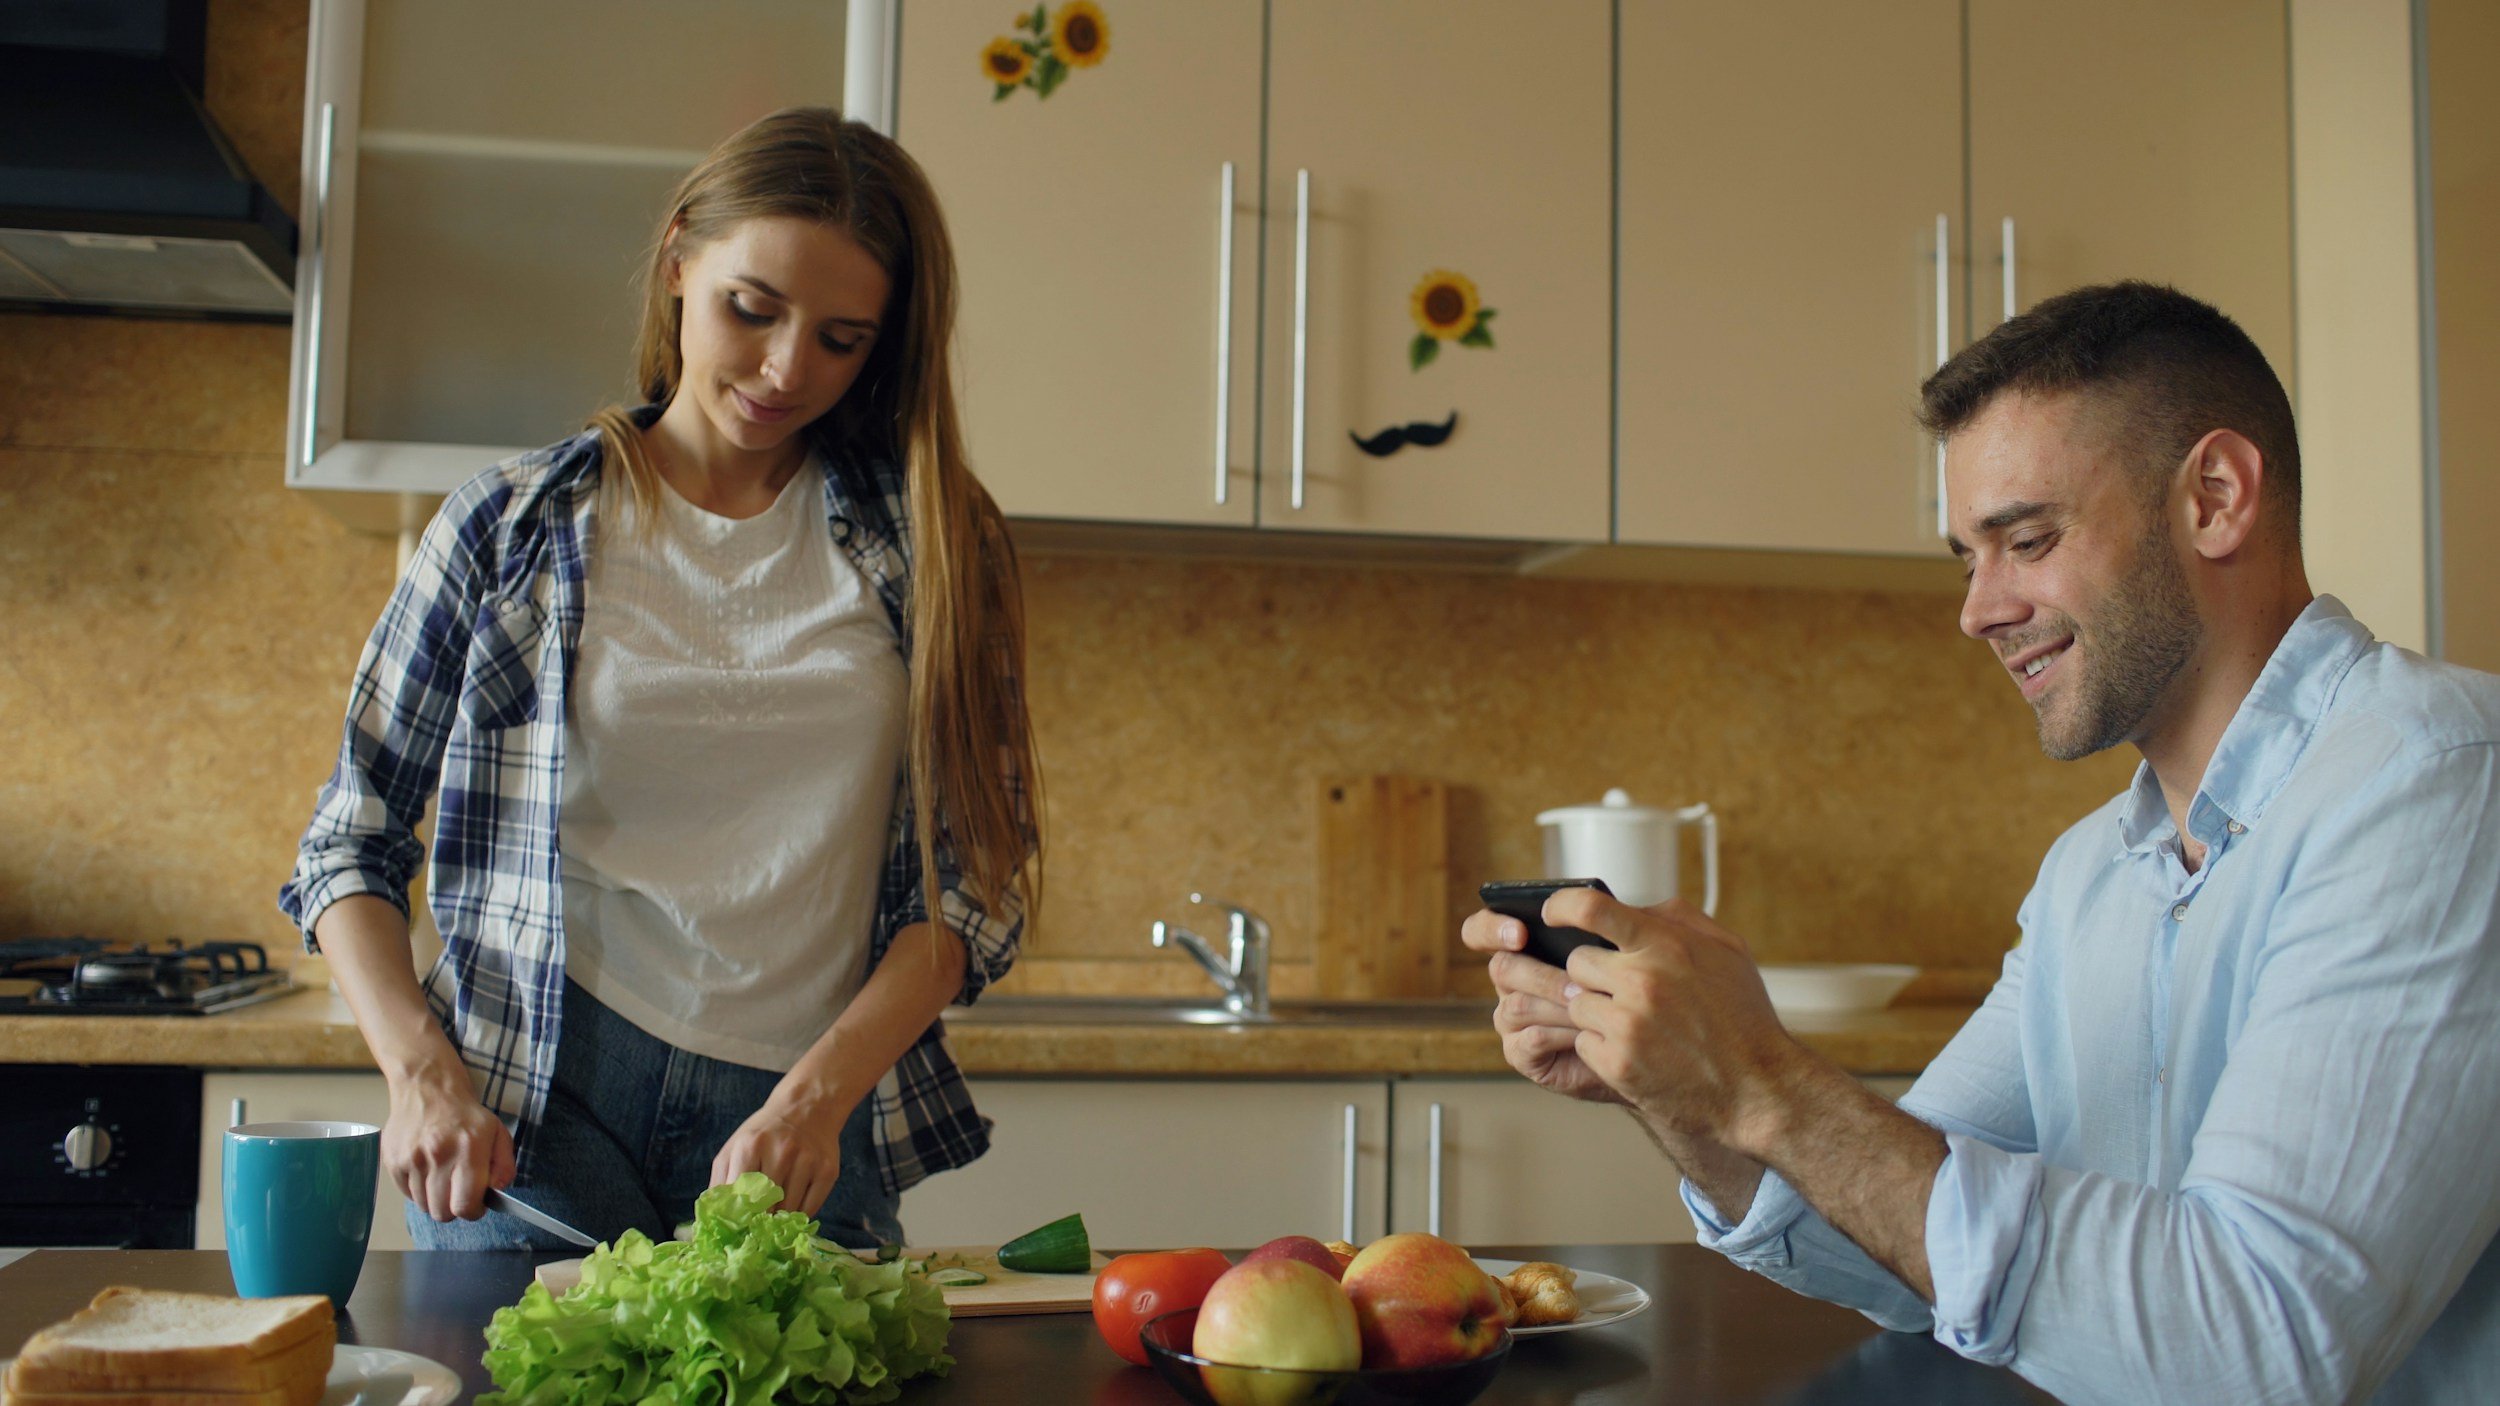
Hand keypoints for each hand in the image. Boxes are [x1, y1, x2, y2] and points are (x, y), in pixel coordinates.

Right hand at [383, 1065, 513, 1221]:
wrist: (427, 1088)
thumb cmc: (465, 1114)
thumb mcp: (498, 1132)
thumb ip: (504, 1165)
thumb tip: (498, 1190)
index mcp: (468, 1149)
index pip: (464, 1206)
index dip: (473, 1212)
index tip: (475, 1204)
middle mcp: (438, 1155)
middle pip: (441, 1213)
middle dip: (453, 1209)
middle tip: (459, 1193)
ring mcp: (412, 1159)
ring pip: (423, 1206)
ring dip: (435, 1199)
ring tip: (443, 1176)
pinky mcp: (393, 1161)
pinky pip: (406, 1194)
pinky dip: (418, 1190)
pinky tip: (427, 1170)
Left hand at [712, 1086, 847, 1216]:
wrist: (807, 1106)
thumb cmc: (764, 1132)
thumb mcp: (735, 1147)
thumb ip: (719, 1182)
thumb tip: (710, 1221)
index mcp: (751, 1147)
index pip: (740, 1199)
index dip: (738, 1219)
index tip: (737, 1229)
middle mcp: (782, 1153)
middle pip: (765, 1208)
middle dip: (758, 1221)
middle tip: (755, 1226)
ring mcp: (808, 1162)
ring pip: (788, 1212)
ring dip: (779, 1219)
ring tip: (775, 1211)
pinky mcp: (828, 1172)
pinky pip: (810, 1210)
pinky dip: (798, 1216)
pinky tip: (793, 1206)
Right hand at [1461, 901, 1626, 1105]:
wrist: (1636, 1047)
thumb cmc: (1622, 993)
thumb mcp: (1612, 954)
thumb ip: (1601, 928)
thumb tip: (1602, 904)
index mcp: (1520, 949)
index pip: (1480, 930)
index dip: (1491, 928)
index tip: (1520, 932)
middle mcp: (1509, 982)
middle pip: (1502, 968)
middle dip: (1541, 975)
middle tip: (1578, 986)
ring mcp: (1510, 1019)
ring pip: (1518, 1005)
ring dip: (1557, 1006)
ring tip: (1592, 1009)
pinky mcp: (1520, 1053)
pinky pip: (1529, 1040)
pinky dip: (1561, 1034)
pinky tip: (1587, 1033)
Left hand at [1550, 890, 1803, 1154]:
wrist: (1759, 1089)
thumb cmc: (1744, 1019)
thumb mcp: (1727, 952)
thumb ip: (1678, 920)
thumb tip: (1632, 907)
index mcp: (1667, 945)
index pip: (1590, 908)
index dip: (1562, 906)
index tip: (1552, 913)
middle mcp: (1642, 980)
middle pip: (1577, 962)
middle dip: (1594, 975)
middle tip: (1622, 992)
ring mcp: (1627, 1024)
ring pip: (1576, 1003)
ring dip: (1597, 1013)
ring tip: (1636, 1026)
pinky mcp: (1617, 1063)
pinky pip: (1582, 1042)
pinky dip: (1602, 1048)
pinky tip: (1637, 1052)